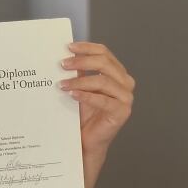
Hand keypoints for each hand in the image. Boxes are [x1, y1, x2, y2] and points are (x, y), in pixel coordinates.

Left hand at [59, 41, 134, 156]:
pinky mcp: (122, 112)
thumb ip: (77, 70)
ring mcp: (126, 98)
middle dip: (82, 61)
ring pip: (103, 81)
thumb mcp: (79, 86)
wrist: (86, 139)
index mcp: (116, 73)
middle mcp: (125, 83)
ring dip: (80, 80)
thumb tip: (65, 54)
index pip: (104, 53)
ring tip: (62, 84)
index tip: (69, 47)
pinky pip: (103, 100)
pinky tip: (73, 95)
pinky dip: (86, 96)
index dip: (87, 48)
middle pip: (104, 63)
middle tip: (63, 64)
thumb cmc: (84, 113)